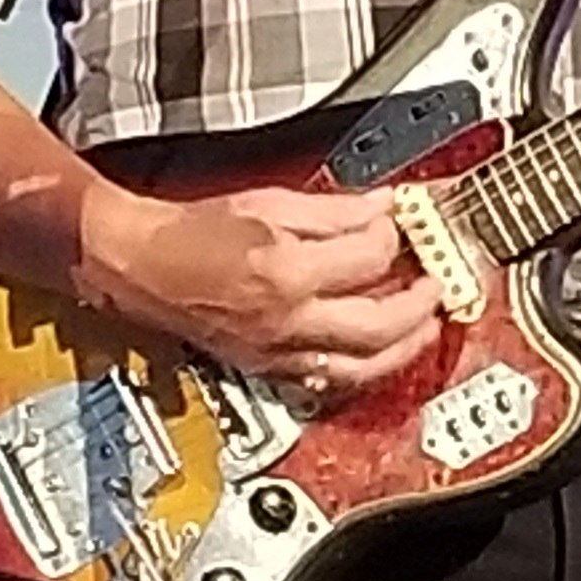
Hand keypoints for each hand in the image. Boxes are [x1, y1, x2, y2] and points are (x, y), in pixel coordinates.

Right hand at [81, 179, 444, 408]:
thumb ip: (334, 210)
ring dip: (404, 348)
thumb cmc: (191, 232)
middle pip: (378, 325)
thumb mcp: (267, 202)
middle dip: (420, 305)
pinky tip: (379, 351)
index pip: (369, 258)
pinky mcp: (268, 367)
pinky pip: (330, 379)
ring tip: (427, 326)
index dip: (395, 238)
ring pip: (361, 367)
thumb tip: (383, 208)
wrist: (140, 265)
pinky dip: (363, 367)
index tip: (403, 225)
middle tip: (440, 285)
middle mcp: (285, 319)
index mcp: (285, 270)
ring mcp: (277, 351)